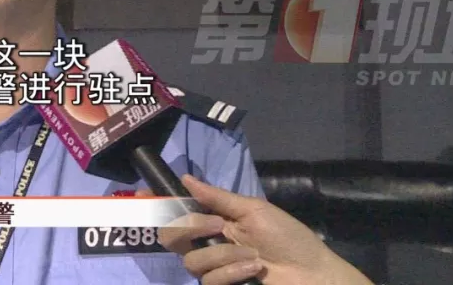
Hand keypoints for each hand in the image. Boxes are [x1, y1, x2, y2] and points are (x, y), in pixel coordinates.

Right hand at [139, 174, 373, 284]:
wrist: (311, 274)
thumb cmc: (287, 237)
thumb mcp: (253, 210)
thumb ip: (217, 198)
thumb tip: (185, 178)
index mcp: (216, 220)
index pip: (178, 211)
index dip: (157, 204)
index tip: (141, 195)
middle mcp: (209, 243)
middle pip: (173, 236)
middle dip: (191, 228)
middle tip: (218, 227)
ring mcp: (214, 268)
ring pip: (191, 260)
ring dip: (224, 255)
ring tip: (252, 255)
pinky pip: (209, 280)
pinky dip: (232, 272)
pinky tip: (253, 269)